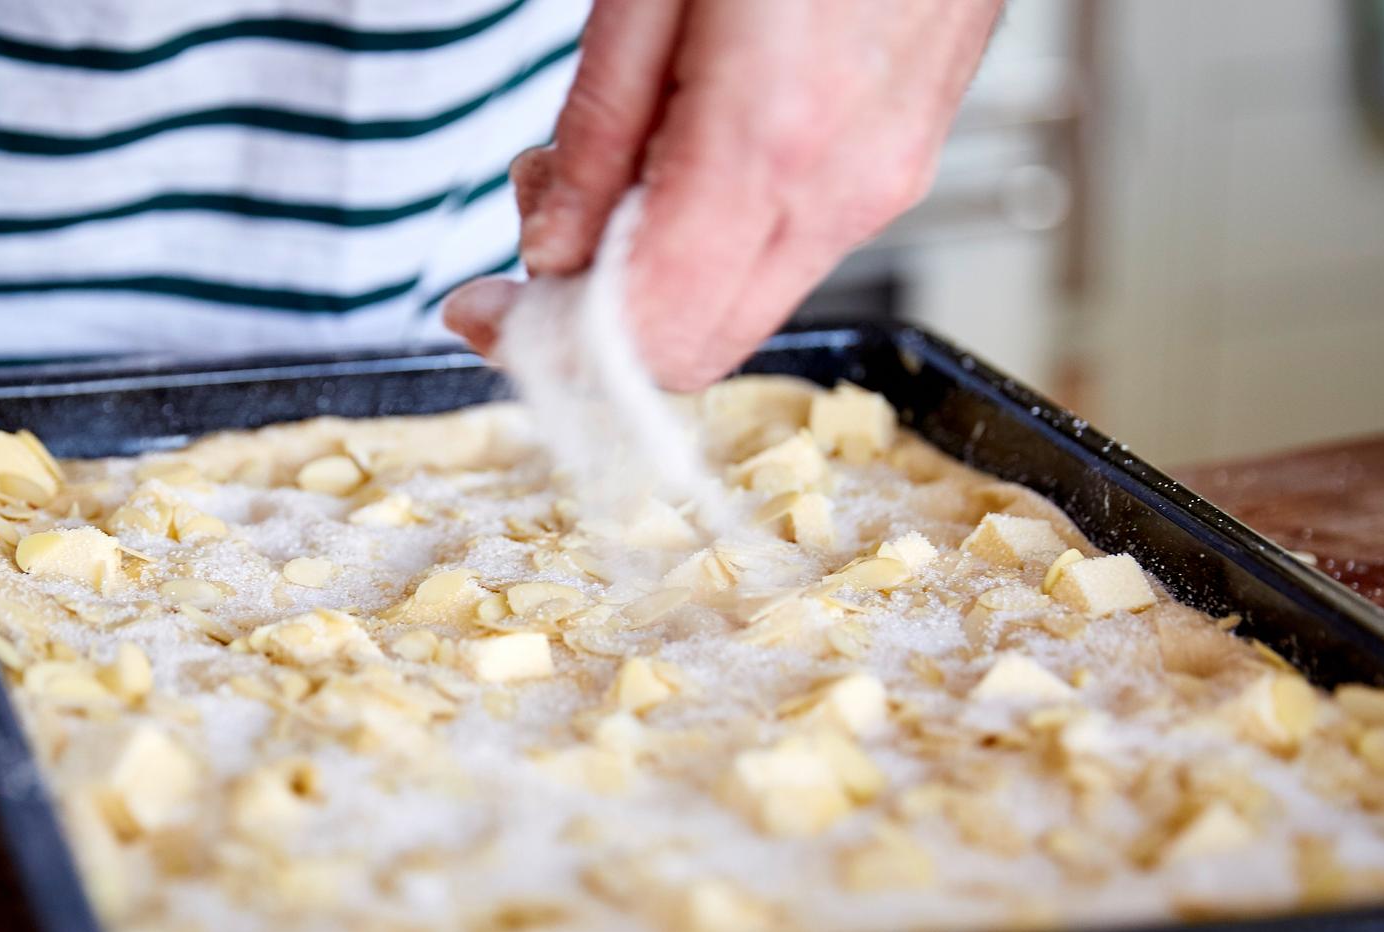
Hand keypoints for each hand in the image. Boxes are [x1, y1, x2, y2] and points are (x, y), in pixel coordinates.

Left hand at [445, 0, 1002, 389]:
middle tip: (541, 230)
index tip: (487, 310)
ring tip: (616, 157)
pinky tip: (684, 150)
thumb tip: (553, 247)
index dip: (549, 343)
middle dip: (596, 318)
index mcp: (769, 140)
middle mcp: (841, 187)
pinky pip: (785, 256)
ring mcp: (881, 183)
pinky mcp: (896, 168)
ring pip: (740, 308)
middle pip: (696, 348)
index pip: (648, 333)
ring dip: (654, 274)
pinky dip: (711, 239)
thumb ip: (598, 131)